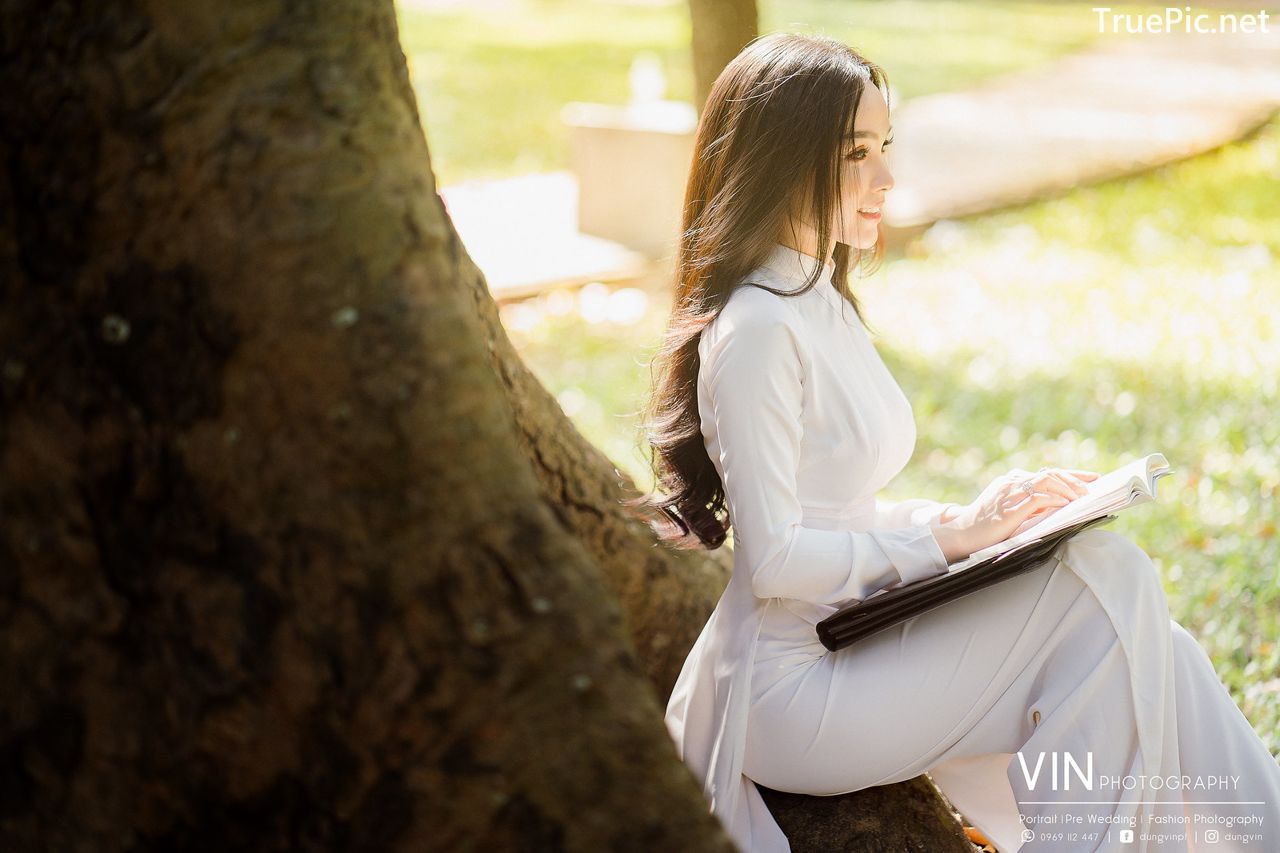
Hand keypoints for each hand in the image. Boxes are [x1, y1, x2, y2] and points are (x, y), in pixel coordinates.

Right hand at [930, 467, 1099, 561]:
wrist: (962, 534)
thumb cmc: (986, 527)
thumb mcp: (1011, 511)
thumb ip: (1030, 505)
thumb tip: (1058, 505)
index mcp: (1011, 481)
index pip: (1047, 473)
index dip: (1071, 474)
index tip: (1090, 478)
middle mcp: (1012, 482)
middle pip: (1050, 473)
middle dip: (1075, 478)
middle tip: (1092, 486)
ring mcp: (1011, 492)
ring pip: (1047, 481)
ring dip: (1068, 487)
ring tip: (1082, 496)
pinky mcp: (1011, 507)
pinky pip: (1039, 498)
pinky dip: (1055, 500)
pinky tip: (1066, 504)